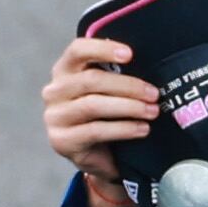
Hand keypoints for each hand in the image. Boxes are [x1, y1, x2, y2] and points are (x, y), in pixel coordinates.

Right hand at [43, 35, 154, 206]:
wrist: (98, 157)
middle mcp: (54, 91)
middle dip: (128, 86)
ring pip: (93, 105)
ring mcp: (55, 117)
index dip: (103, 49)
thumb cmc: (106, 116)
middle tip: (154, 94)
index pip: (78, 50)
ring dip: (129, 107)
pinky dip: (124, 128)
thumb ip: (117, 74)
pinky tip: (142, 129)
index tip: (130, 54)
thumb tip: (150, 61)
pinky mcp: (62, 141)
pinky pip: (96, 130)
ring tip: (152, 111)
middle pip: (91, 80)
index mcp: (64, 70)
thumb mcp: (109, 91)